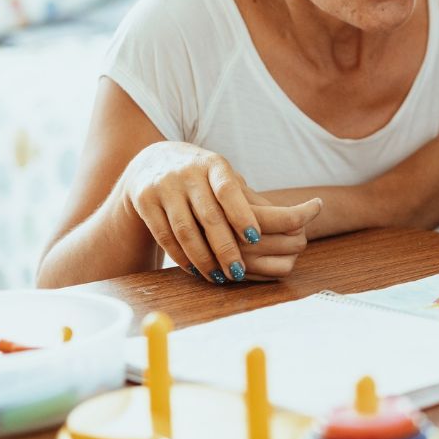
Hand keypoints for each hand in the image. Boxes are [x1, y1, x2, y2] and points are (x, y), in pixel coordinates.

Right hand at [120, 141, 321, 282]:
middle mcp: (188, 173)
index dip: (242, 214)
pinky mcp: (145, 201)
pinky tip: (195, 270)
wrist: (152, 162)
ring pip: (185, 230)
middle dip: (225, 247)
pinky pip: (164, 236)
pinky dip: (181, 256)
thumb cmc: (202, 177)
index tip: (256, 238)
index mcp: (214, 164)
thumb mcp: (224, 178)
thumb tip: (293, 224)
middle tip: (239, 272)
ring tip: (218, 276)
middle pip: (209, 216)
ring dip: (203, 258)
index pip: (230, 189)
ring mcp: (164, 186)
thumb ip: (249, 200)